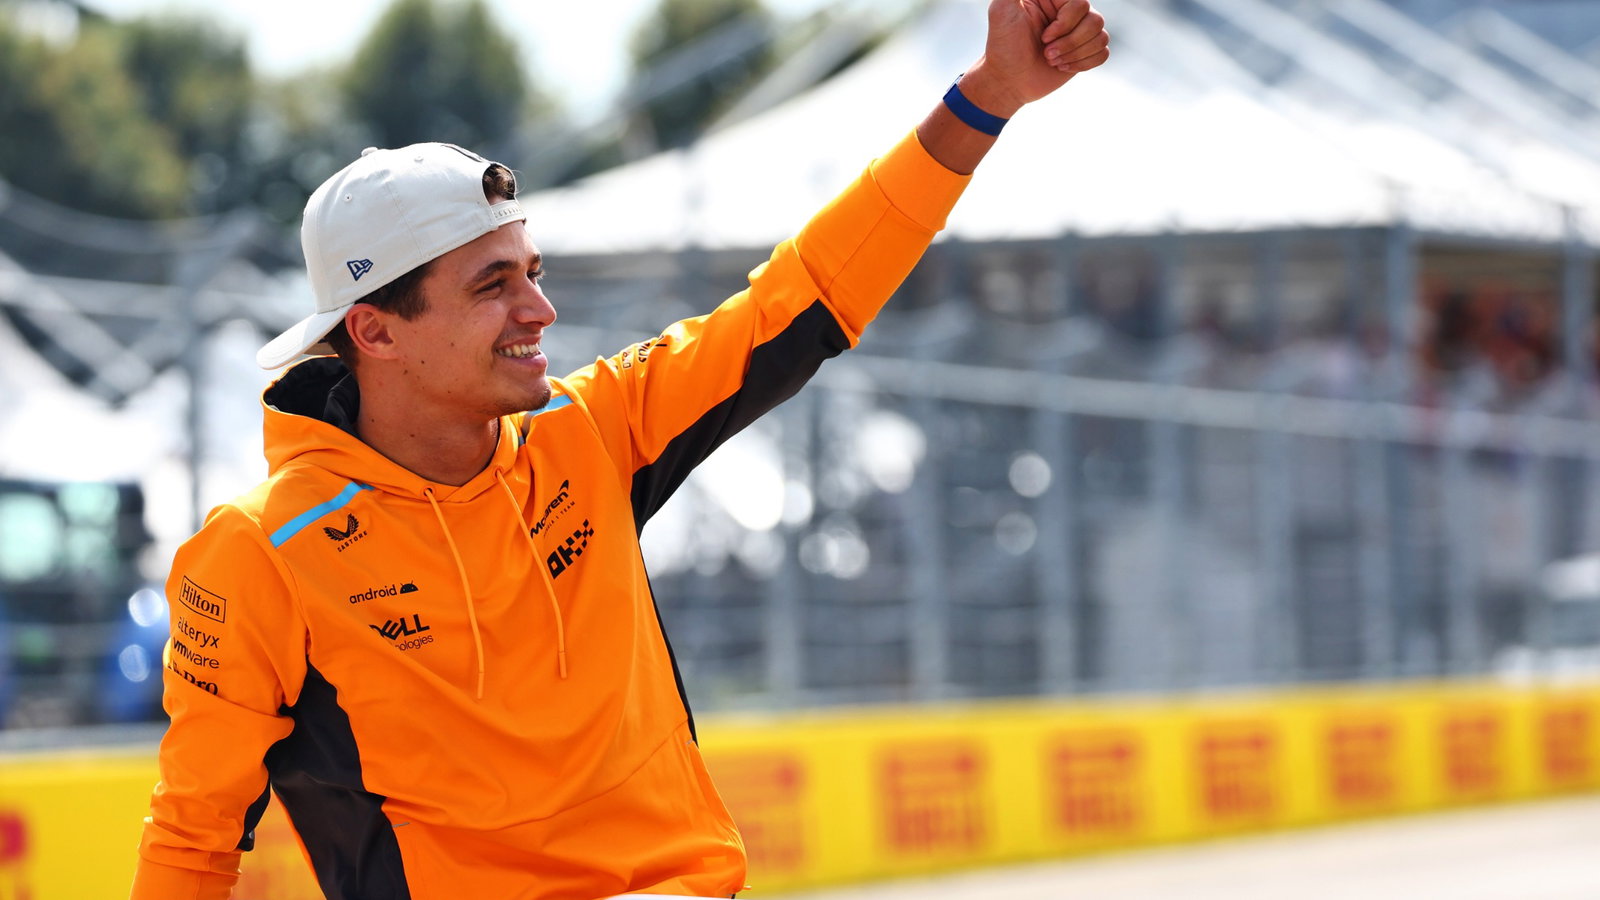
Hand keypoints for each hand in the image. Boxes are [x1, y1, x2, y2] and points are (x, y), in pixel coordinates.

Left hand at [960, 0, 1109, 116]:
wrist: (1008, 81)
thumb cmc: (1002, 46)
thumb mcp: (1002, 10)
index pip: (1080, 3)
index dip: (1066, 23)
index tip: (1043, 37)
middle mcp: (1067, 12)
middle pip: (1095, 20)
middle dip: (1069, 43)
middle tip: (1046, 53)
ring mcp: (1077, 32)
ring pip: (1101, 36)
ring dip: (1075, 54)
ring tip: (1052, 61)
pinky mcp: (1083, 51)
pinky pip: (1103, 52)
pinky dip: (1084, 64)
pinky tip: (1063, 67)